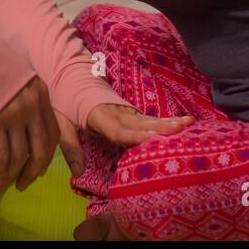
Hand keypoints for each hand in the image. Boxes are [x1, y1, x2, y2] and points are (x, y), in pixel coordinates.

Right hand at [0, 76, 58, 190]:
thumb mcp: (17, 78)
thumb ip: (26, 99)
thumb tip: (22, 126)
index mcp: (42, 94)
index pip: (53, 133)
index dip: (47, 156)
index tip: (38, 170)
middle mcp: (33, 105)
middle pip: (41, 149)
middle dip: (33, 172)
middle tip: (24, 185)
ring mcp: (15, 112)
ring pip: (20, 156)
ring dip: (12, 175)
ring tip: (4, 184)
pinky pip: (1, 154)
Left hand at [52, 104, 191, 177]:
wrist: (70, 75)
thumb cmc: (65, 101)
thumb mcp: (61, 123)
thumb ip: (70, 147)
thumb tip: (78, 172)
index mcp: (99, 116)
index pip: (117, 130)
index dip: (133, 135)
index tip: (150, 139)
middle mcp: (116, 113)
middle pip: (140, 123)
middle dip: (160, 128)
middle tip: (180, 130)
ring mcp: (125, 111)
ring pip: (148, 119)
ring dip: (168, 122)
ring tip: (188, 123)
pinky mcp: (130, 111)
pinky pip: (148, 118)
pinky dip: (165, 121)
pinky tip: (182, 122)